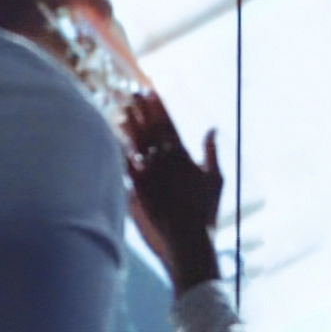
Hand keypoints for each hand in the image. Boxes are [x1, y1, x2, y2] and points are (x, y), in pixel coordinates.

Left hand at [120, 91, 225, 293]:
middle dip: (141, 110)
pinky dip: (121, 147)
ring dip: (130, 123)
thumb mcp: (216, 180)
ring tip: (121, 108)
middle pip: (150, 129)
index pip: (169, 125)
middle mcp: (166, 162)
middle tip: (131, 93)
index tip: (151, 91)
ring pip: (137, 143)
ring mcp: (151, 174)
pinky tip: (114, 136)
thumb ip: (212, 152)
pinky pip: (127, 163)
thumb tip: (212, 129)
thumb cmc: (205, 212)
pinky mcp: (139, 188)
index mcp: (185, 157)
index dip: (159, 107)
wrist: (188, 239)